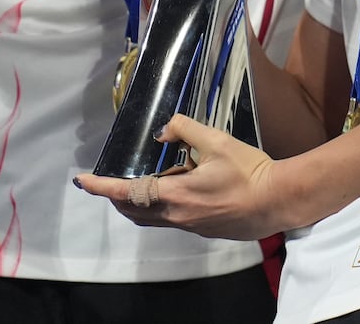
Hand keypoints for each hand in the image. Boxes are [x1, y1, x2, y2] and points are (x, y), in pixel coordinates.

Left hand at [76, 114, 288, 239]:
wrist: (277, 201)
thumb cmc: (248, 172)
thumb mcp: (216, 141)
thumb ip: (185, 129)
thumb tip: (163, 130)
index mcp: (174, 194)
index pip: (126, 192)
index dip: (101, 186)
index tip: (83, 181)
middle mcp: (176, 215)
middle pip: (133, 210)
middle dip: (116, 196)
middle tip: (109, 180)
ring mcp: (190, 226)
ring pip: (151, 217)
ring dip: (138, 202)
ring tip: (141, 182)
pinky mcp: (203, 229)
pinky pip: (171, 219)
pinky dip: (161, 206)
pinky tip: (178, 188)